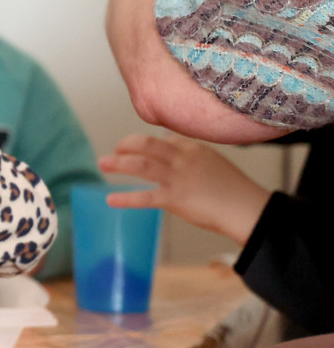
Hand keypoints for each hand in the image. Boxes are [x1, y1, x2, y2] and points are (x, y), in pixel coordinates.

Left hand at [97, 134, 270, 243]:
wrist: (247, 209)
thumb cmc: (232, 190)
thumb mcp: (214, 164)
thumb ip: (192, 158)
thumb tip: (174, 157)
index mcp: (194, 148)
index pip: (164, 138)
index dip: (147, 143)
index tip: (137, 147)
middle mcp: (183, 158)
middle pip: (147, 145)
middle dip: (126, 145)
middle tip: (114, 150)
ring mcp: (178, 177)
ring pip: (141, 165)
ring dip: (118, 164)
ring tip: (102, 164)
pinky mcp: (175, 198)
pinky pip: (144, 196)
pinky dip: (125, 198)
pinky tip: (111, 199)